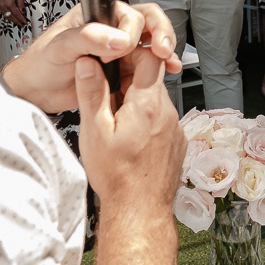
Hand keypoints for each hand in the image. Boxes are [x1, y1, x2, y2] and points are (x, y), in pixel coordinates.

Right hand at [0, 0, 27, 27]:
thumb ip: (21, 4)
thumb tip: (23, 11)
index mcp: (10, 4)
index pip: (17, 14)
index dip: (21, 19)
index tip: (25, 22)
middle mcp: (4, 7)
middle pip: (12, 17)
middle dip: (18, 22)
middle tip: (22, 26)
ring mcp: (0, 7)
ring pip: (7, 17)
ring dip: (13, 21)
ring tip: (17, 24)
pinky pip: (3, 14)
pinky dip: (8, 17)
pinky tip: (10, 18)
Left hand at [2, 1, 181, 111]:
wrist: (36, 91)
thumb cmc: (40, 65)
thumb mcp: (59, 47)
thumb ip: (87, 38)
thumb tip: (118, 39)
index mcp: (96, 14)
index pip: (128, 13)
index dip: (136, 29)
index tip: (129, 47)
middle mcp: (110, 26)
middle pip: (147, 21)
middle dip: (160, 33)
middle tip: (163, 50)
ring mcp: (117, 47)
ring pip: (150, 40)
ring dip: (164, 49)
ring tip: (168, 62)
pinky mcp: (121, 67)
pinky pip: (146, 62)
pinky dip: (159, 66)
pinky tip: (166, 71)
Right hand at [75, 39, 185, 212]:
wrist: (140, 210)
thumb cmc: (117, 176)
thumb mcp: (95, 131)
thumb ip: (92, 93)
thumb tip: (88, 62)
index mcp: (148, 104)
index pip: (150, 58)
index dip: (131, 54)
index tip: (113, 61)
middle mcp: (167, 112)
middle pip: (152, 79)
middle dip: (128, 81)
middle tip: (105, 97)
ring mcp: (175, 128)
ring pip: (155, 101)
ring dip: (136, 103)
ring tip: (114, 123)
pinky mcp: (177, 143)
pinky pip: (161, 121)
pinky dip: (146, 121)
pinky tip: (130, 139)